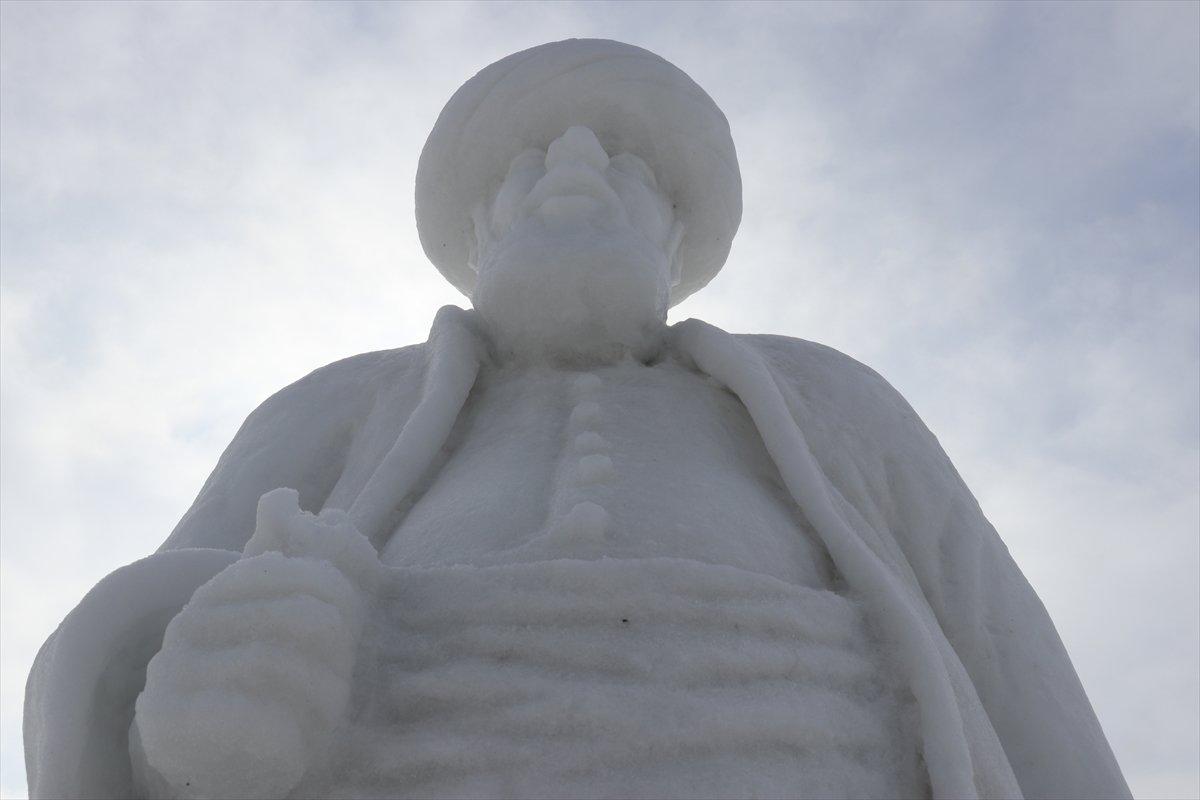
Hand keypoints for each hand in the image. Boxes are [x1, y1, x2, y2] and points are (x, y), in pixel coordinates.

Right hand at [133, 489, 379, 798]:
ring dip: (318, 693)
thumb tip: (286, 495)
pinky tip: (295, 742)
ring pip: (272, 663)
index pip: (292, 571)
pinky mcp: (166, 720)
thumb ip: (297, 568)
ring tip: (329, 714)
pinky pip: (247, 714)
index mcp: (222, 590)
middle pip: (293, 617)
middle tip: (344, 679)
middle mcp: (189, 623)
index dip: (338, 597)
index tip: (352, 628)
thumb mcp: (289, 628)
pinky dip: (286, 731)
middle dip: (335, 652)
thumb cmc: (266, 690)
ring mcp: (171, 670)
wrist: (215, 765)